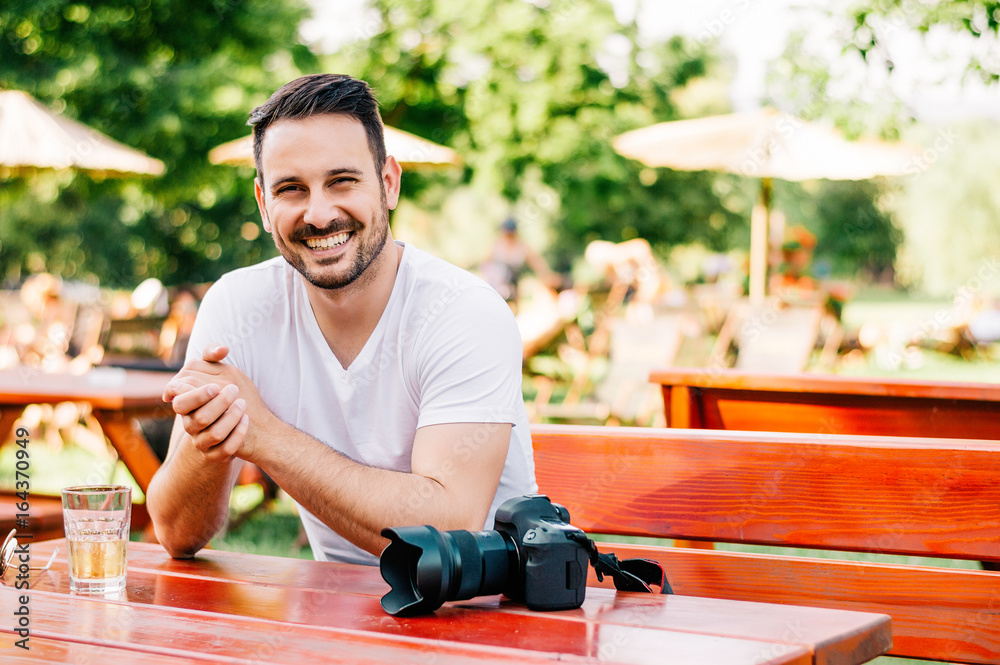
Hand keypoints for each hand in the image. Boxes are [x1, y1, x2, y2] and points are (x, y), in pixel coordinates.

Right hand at [164, 345, 258, 461]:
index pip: (181, 403)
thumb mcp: (218, 373)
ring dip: (231, 418)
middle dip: (218, 404)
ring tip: (242, 405)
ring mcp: (202, 442)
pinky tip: (246, 421)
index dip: (197, 396)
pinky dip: (238, 435)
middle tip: (235, 391)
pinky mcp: (216, 455)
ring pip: (214, 435)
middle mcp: (190, 426)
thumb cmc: (223, 394)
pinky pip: (226, 450)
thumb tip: (223, 348)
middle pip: (198, 419)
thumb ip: (212, 357)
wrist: (240, 424)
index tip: (216, 386)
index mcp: (186, 406)